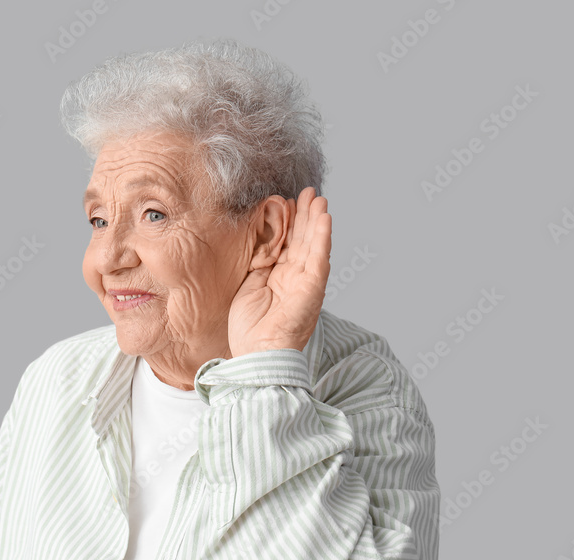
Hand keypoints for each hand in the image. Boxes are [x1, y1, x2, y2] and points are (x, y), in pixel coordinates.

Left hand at [228, 187, 331, 356]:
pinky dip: (322, 238)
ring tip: (318, 198)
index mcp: (280, 278)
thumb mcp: (249, 284)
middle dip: (305, 215)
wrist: (256, 354)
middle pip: (303, 240)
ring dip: (317, 220)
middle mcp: (296, 278)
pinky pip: (318, 258)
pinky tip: (324, 218)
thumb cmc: (250, 328)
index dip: (289, 222)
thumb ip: (258, 262)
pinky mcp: (312, 288)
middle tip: (307, 191)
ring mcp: (305, 283)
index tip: (287, 201)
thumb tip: (261, 238)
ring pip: (313, 245)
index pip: (287, 244)